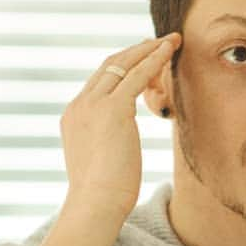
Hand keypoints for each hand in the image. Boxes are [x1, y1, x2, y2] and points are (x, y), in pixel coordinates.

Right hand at [59, 35, 180, 220]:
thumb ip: (106, 145)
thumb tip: (119, 148)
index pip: (99, 82)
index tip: (141, 60)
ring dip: (148, 49)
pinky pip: (137, 75)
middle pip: (108, 65)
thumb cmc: (103, 195)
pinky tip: (170, 51)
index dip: (122, 67)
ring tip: (171, 41)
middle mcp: (80, 105)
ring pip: (122, 64)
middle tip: (158, 42)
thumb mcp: (100, 163)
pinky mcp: (112, 110)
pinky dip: (154, 60)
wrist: (95, 204)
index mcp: (74, 116)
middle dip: (135, 51)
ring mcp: (93, 105)